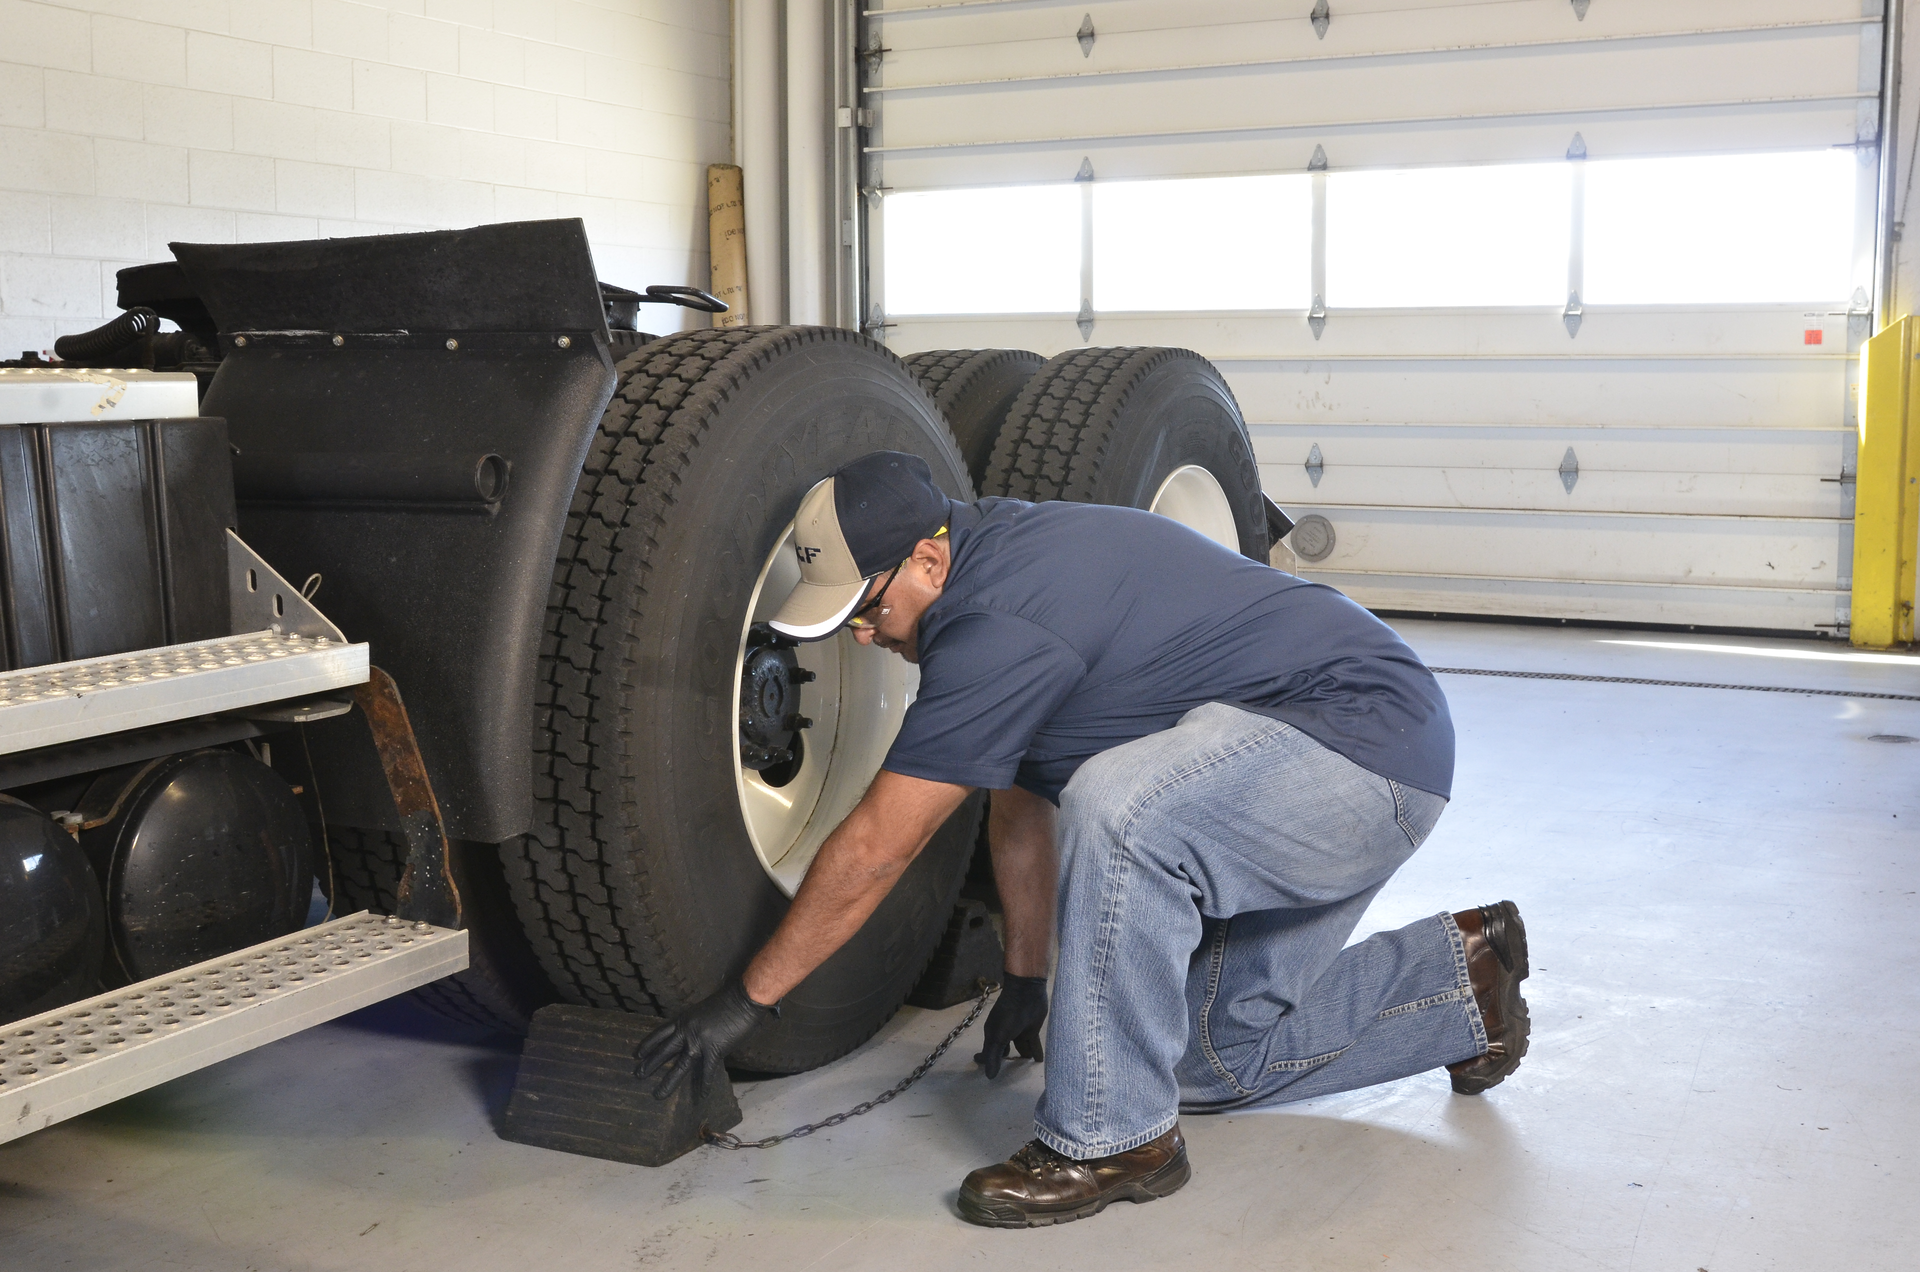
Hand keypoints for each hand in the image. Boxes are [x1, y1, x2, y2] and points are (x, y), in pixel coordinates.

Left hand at [633, 978, 777, 1099]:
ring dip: (668, 1082)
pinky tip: (702, 1095)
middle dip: (650, 1064)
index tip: (637, 1054)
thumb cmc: (726, 1002)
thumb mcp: (701, 1011)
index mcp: (683, 1020)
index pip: (659, 1034)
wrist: (742, 1000)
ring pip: (679, 1066)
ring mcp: (698, 1043)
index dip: (648, 1044)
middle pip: (664, 1051)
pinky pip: (707, 1072)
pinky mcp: (714, 1051)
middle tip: (638, 1075)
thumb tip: (691, 1038)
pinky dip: (705, 1085)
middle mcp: (686, 1032)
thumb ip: (694, 1025)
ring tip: (658, 1095)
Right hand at [974, 973, 1047, 1078]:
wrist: (1026, 992)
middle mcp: (1005, 1034)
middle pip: (1005, 1051)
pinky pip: (1033, 1044)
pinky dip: (1035, 1052)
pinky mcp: (1032, 1029)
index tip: (989, 1075)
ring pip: (1021, 1049)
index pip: (989, 1053)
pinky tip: (1038, 1061)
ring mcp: (1019, 1032)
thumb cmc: (1009, 1014)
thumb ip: (993, 1056)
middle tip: (1009, 1075)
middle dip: (1006, 1061)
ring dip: (1022, 1057)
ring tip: (1025, 1070)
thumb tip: (989, 1077)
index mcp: (993, 1035)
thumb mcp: (998, 1037)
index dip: (987, 1062)